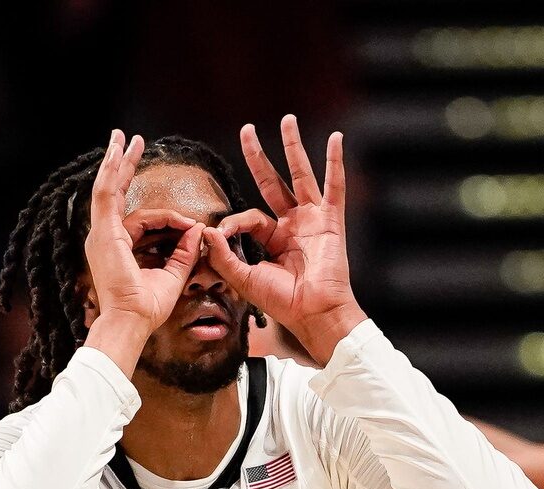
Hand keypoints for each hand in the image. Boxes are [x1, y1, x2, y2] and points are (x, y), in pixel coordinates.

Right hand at [82, 131, 203, 334]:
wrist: (132, 321)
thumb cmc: (147, 308)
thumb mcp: (173, 275)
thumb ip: (184, 251)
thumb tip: (197, 229)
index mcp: (118, 248)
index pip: (141, 220)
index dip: (169, 219)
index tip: (190, 225)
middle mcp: (105, 237)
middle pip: (115, 193)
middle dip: (122, 166)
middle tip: (127, 141)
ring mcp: (101, 234)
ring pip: (108, 188)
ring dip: (116, 161)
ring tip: (122, 137)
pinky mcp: (104, 232)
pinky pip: (108, 194)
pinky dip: (112, 171)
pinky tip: (117, 151)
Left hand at [203, 116, 365, 361]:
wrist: (313, 314)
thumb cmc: (282, 303)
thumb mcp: (244, 278)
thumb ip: (223, 255)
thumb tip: (206, 229)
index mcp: (273, 239)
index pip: (249, 217)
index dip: (232, 222)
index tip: (220, 234)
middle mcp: (293, 224)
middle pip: (272, 182)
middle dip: (258, 157)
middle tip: (246, 130)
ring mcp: (313, 219)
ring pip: (300, 175)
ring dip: (293, 147)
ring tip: (287, 119)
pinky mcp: (331, 221)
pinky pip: (334, 186)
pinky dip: (335, 162)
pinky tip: (336, 138)